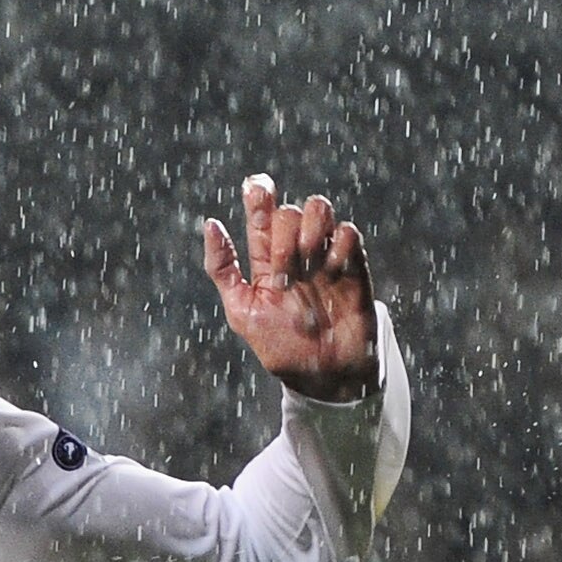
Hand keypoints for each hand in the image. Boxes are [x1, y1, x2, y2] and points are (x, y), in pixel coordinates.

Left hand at [203, 174, 377, 401]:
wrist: (325, 375)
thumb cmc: (282, 348)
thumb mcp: (242, 313)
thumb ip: (223, 270)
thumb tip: (209, 223)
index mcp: (267, 262)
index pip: (261, 216)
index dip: (258, 196)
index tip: (254, 187)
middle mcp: (296, 253)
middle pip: (288, 212)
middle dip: (282, 238)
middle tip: (283, 276)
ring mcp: (324, 256)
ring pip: (320, 208)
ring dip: (310, 230)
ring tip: (307, 264)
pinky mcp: (352, 264)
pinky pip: (347, 232)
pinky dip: (337, 246)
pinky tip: (331, 271)